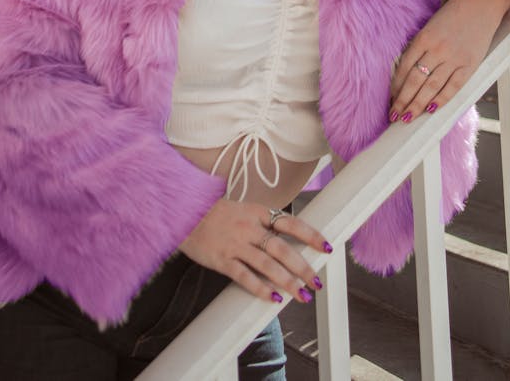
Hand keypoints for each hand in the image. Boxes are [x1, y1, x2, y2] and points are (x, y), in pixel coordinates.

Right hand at [179, 198, 331, 303]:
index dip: (309, 235)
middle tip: (317, 282)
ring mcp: (235, 244)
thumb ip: (262, 223)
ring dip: (287, 281)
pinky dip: (260, 288)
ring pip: (266, 264)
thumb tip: (287, 238)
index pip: (289, 222)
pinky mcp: (221, 259)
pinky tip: (274, 298)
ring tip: (302, 295)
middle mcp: (248, 227)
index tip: (326, 247)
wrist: (183, 213)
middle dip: (302, 267)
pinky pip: (244, 276)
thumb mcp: (241, 209)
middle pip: (281, 248)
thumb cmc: (214, 213)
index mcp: (256, 211)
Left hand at [389, 0, 509, 122]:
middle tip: (394, 115)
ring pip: (431, 87)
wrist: (483, 1)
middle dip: (402, 101)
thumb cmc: (455, 11)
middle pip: (414, 81)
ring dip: (417, 105)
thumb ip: (421, 45)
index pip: (404, 67)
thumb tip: (408, 70)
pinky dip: (441, 100)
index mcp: (424, 37)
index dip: (395, 86)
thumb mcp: (431, 24)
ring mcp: (454, 58)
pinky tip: (431, 111)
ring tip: (408, 118)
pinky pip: (453, 87)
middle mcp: (437, 49)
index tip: (390, 99)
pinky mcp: (470, 63)